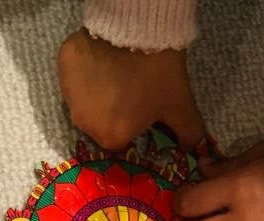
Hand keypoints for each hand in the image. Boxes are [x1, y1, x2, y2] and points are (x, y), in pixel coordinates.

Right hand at [58, 28, 204, 150]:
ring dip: (96, 93)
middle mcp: (84, 123)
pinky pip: (73, 77)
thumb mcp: (178, 103)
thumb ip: (188, 131)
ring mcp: (69, 94)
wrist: (138, 25)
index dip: (130, 124)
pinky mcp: (63, 67)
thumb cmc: (158, 72)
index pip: (118, 139)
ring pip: (84, 101)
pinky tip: (101, 60)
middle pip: (98, 122)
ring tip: (115, 73)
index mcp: (110, 137)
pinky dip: (84, 72)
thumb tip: (199, 151)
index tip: (139, 108)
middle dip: (111, 111)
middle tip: (128, 89)